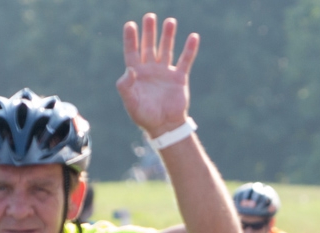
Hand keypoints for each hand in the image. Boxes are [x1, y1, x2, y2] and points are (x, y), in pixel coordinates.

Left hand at [117, 14, 197, 138]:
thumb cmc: (145, 116)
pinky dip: (189, 49)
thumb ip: (126, 87)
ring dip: (168, 36)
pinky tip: (193, 37)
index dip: (131, 39)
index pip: (132, 52)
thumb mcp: (131, 103)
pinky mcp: (179, 78)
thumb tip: (129, 70)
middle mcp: (150, 69)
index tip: (130, 25)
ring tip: (170, 21)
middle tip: (150, 16)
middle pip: (149, 46)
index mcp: (136, 74)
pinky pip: (185, 61)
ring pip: (166, 49)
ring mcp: (165, 73)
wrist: (165, 127)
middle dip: (149, 31)